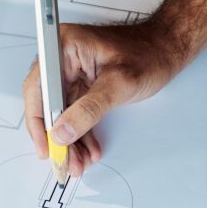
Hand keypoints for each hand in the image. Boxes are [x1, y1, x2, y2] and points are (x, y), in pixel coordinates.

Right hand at [20, 20, 189, 177]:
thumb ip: (88, 110)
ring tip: (79, 161)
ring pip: (62, 113)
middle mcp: (63, 58)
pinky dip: (81, 131)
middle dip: (57, 136)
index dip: (38, 121)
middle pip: (48, 104)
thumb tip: (62, 133)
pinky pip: (75, 112)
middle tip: (64, 160)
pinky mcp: (84, 84)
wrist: (168, 50)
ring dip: (70, 139)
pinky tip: (88, 149)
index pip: (38, 88)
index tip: (46, 146)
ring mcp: (73, 72)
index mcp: (64, 46)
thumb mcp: (118, 84)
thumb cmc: (149, 54)